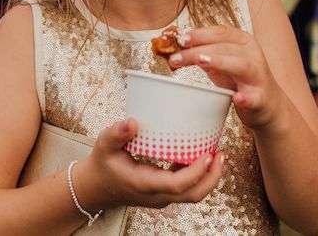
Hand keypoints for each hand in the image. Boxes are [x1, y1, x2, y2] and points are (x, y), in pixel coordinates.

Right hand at [72, 118, 224, 210]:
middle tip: (221, 154)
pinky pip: (187, 187)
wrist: (96, 186)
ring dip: (209, 177)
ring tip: (218, 153)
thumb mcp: (104, 144)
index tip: (208, 155)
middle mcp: (157, 194)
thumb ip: (117, 133)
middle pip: (193, 195)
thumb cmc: (102, 164)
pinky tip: (202, 155)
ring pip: (193, 194)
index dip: (196, 172)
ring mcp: (162, 195)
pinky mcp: (164, 191)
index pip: (177, 185)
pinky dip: (199, 174)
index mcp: (144, 184)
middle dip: (212, 177)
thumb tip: (132, 122)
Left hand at [168, 26, 284, 130]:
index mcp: (243, 41)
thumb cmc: (239, 79)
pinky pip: (254, 97)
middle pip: (224, 47)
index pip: (221, 32)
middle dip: (198, 50)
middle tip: (176, 57)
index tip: (180, 38)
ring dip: (220, 61)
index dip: (199, 33)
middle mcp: (253, 55)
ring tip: (201, 61)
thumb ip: (202, 53)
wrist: (267, 104)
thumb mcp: (221, 62)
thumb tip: (174, 46)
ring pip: (240, 65)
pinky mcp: (260, 98)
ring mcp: (258, 76)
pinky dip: (245, 97)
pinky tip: (237, 99)